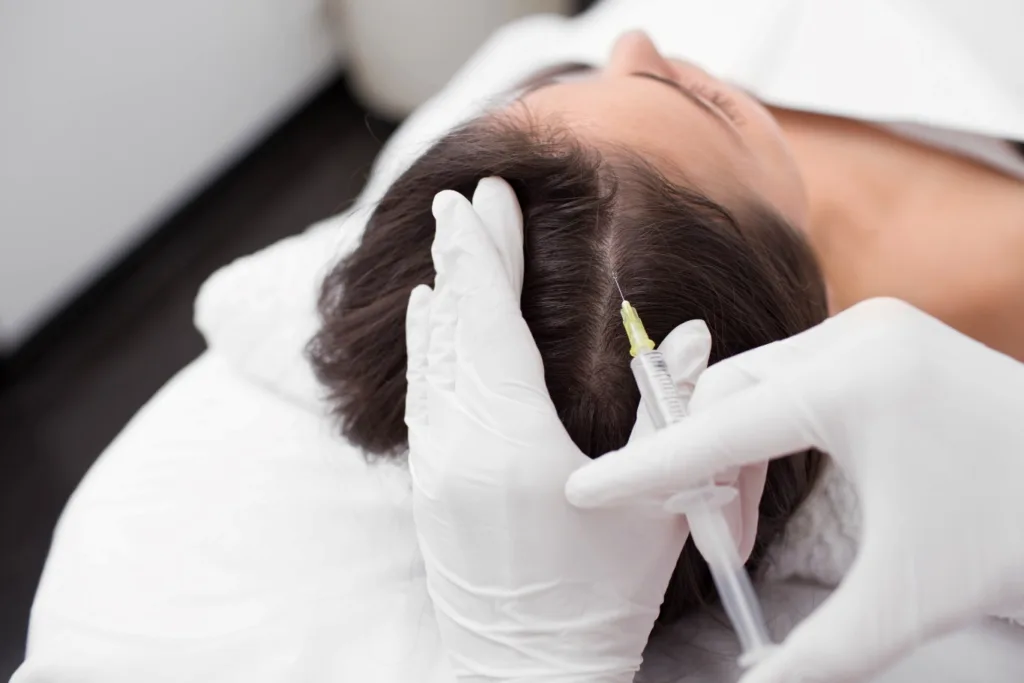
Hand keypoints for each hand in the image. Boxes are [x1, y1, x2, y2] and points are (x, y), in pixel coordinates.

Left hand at [405, 178, 713, 681]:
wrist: (526, 669)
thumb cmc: (602, 595)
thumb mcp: (656, 502)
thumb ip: (668, 411)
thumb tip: (690, 333)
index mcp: (515, 442)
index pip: (494, 320)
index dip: (489, 251)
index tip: (488, 196)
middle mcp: (461, 445)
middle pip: (457, 327)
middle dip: (463, 257)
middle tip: (465, 200)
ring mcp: (435, 466)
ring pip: (433, 358)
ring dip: (443, 296)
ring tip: (449, 247)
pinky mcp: (427, 484)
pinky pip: (422, 395)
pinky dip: (427, 347)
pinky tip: (429, 318)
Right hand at [567, 297, 1023, 681]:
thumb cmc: (1012, 542)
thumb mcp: (902, 603)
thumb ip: (812, 653)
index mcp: (855, 384)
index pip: (717, 432)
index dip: (645, 470)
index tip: (586, 491)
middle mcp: (859, 335)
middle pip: (729, 395)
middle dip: (703, 468)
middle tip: (713, 541)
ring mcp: (875, 327)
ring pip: (756, 382)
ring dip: (734, 449)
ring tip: (742, 522)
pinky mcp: (886, 335)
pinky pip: (792, 375)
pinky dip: (769, 426)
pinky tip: (776, 474)